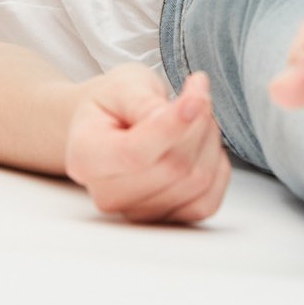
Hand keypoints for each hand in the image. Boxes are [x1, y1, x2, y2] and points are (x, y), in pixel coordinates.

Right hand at [64, 66, 230, 223]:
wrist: (109, 126)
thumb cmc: (113, 105)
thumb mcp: (123, 85)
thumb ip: (146, 101)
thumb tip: (184, 112)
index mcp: (86, 157)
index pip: (135, 154)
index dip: (172, 127)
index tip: (195, 98)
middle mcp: (107, 193)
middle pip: (172, 167)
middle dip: (197, 125)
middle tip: (196, 95)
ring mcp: (136, 211)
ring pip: (195, 182)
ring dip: (209, 142)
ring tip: (197, 116)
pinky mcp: (165, 219)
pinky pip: (206, 202)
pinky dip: (217, 170)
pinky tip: (205, 145)